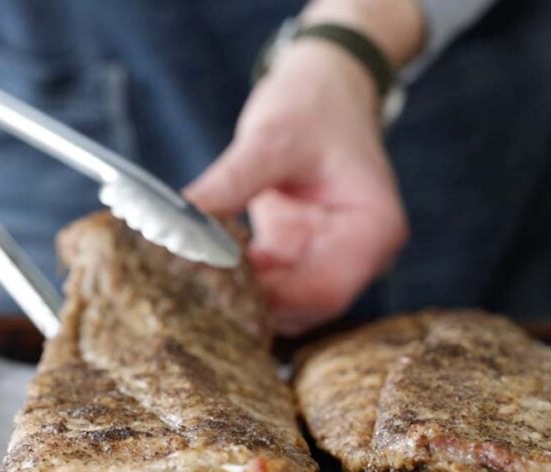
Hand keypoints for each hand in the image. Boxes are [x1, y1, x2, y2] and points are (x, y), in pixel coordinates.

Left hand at [185, 40, 409, 334]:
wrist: (322, 85)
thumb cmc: (312, 104)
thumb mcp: (271, 138)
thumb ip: (230, 183)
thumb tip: (177, 225)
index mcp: (373, 229)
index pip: (326, 291)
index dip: (271, 298)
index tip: (215, 285)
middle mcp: (359, 254)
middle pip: (305, 306)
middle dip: (251, 303)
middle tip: (191, 288)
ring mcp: (329, 256)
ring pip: (283, 303)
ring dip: (240, 295)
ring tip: (190, 276)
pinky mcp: (298, 253)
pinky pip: (267, 283)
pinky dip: (235, 278)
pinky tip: (199, 261)